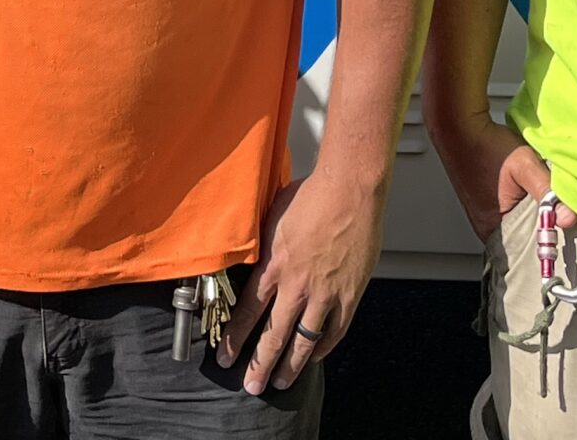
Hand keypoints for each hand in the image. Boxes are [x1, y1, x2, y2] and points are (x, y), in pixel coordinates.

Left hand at [218, 170, 383, 395]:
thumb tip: (247, 256)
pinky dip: (323, 347)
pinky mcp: (351, 294)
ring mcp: (326, 292)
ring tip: (280, 383)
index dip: (235, 339)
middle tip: (251, 387)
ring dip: (291, 365)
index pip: (248, 311)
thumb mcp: (271, 216)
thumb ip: (261, 244)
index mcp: (274, 264)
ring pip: (304, 340)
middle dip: (259, 364)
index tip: (225, 358)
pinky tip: (314, 357)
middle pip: (274, 334)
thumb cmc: (311, 195)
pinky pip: (335, 330)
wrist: (351, 188)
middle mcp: (297, 284)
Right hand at [427, 110, 575, 245]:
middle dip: (542, 224)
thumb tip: (570, 218)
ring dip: (533, 211)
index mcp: (491, 227)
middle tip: (559, 211)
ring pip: (518, 220)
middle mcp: (485, 225)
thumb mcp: (524, 166)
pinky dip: (523, 201)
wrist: (459, 124)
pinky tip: (529, 188)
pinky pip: (510, 209)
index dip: (548, 238)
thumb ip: (548, 190)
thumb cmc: (486, 145)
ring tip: (545, 198)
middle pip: (523, 235)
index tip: (566, 230)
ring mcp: (483, 212)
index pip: (527, 248)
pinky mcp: (484, 198)